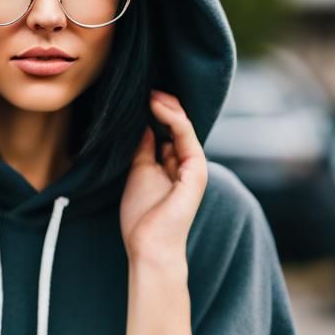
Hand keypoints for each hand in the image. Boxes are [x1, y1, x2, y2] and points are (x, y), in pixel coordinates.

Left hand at [119, 90, 207, 264]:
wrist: (149, 246)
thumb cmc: (142, 217)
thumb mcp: (138, 172)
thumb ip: (143, 149)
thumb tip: (142, 124)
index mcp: (173, 167)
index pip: (168, 133)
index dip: (156, 114)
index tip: (139, 97)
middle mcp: (187, 165)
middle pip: (178, 127)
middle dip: (164, 106)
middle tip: (146, 88)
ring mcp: (194, 168)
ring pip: (183, 127)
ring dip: (168, 107)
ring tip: (151, 91)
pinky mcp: (196, 171)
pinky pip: (185, 136)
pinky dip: (172, 119)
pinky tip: (157, 105)